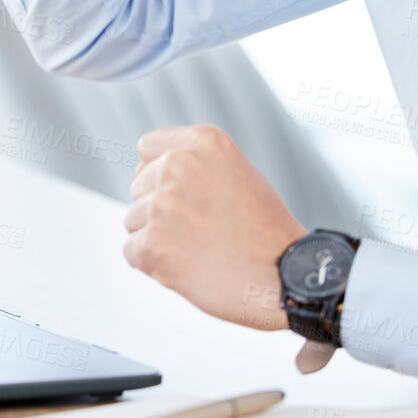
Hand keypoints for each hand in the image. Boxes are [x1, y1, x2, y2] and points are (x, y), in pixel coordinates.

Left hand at [123, 125, 306, 330]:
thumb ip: (195, 165)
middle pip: (139, 188)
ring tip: (201, 249)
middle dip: (161, 210)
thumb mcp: (237, 172)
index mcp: (202, 142)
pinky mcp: (151, 243)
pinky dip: (154, 265)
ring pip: (134, 221)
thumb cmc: (266, 231)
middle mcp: (177, 165)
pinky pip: (132, 251)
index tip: (186, 196)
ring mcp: (161, 204)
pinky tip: (189, 266)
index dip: (163, 175)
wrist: (286, 276)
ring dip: (158, 238)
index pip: (148, 148)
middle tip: (204, 230)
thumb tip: (146, 173)